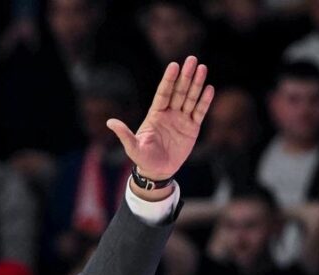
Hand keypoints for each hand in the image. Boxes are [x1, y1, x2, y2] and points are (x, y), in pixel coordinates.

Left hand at [106, 55, 214, 180]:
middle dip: (185, 76)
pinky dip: (205, 101)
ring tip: (202, 68)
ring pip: (190, 98)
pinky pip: (200, 112)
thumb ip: (124, 134)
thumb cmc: (143, 159)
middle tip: (192, 59)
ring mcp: (181, 119)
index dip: (168, 80)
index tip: (174, 65)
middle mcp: (169, 113)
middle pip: (178, 91)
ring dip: (197, 84)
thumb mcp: (133, 147)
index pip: (163, 93)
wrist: (158, 171)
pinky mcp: (192, 128)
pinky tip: (209, 88)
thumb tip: (109, 122)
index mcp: (155, 115)